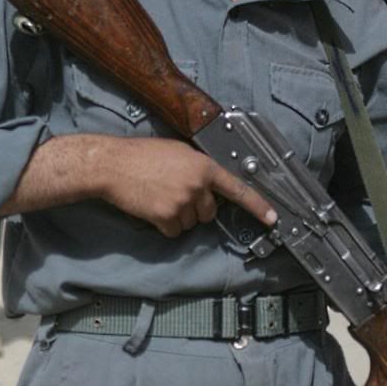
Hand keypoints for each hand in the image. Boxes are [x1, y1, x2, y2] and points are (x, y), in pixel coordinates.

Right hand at [101, 137, 276, 237]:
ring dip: (177, 216)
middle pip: (209, 212)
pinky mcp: (167, 217)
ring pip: (191, 224)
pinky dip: (163, 225)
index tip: (272, 218)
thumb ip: (198, 168)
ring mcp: (183, 202)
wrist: (114, 164)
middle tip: (174, 192)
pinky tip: (152, 208)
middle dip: (196, 208)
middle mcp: (198, 185)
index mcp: (204, 166)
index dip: (258, 205)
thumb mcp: (178, 153)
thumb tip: (208, 184)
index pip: (238, 189)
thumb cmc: (142, 155)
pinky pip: (174, 232)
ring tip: (159, 196)